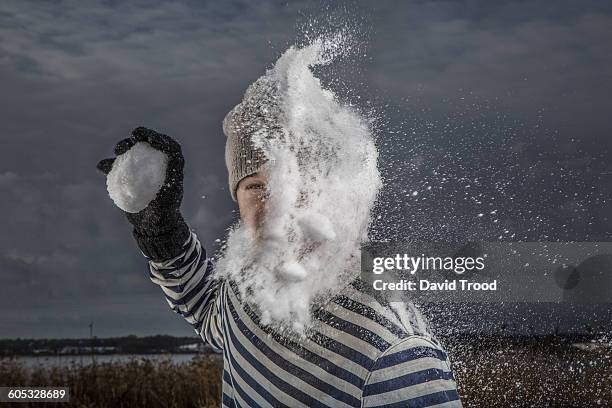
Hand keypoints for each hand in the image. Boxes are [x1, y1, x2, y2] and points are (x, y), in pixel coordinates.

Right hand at [97, 127, 189, 259]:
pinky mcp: (131, 179)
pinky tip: (102, 166)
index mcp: (171, 168)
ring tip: (117, 151)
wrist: (153, 228)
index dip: (158, 137)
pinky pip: (119, 168)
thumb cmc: (164, 212)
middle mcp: (158, 166)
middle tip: (127, 142)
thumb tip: (168, 163)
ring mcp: (144, 172)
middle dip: (137, 139)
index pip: (168, 146)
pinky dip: (110, 165)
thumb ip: (168, 181)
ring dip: (123, 147)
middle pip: (148, 146)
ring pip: (133, 153)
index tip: (145, 137)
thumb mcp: (168, 196)